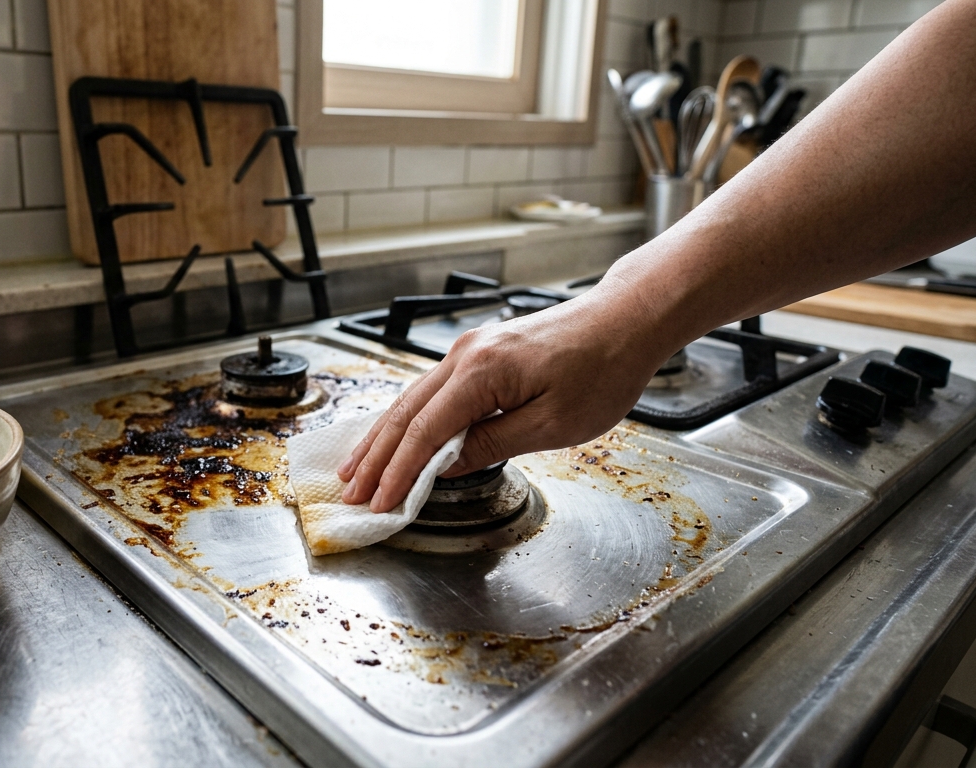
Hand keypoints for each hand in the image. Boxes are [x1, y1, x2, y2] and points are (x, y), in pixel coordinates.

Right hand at [336, 288, 678, 512]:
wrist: (626, 319)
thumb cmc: (602, 368)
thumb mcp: (553, 424)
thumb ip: (493, 445)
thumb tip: (446, 465)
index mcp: (481, 373)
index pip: (425, 433)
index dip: (398, 472)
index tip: (380, 502)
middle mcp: (465, 356)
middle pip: (405, 413)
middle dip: (375, 457)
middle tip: (350, 492)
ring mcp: (470, 350)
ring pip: (411, 399)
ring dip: (383, 437)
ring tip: (356, 468)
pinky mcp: (480, 353)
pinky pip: (431, 390)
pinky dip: (408, 419)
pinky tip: (394, 436)